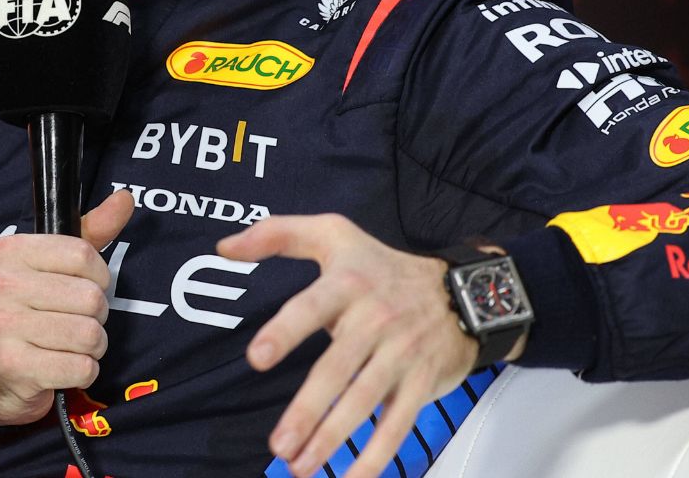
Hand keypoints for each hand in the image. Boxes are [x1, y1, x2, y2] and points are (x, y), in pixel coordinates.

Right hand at [0, 190, 134, 424]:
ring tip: (71, 346)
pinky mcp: (14, 367)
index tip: (85, 286)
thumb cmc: (30, 311)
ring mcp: (3, 327)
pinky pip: (81, 368)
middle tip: (74, 322)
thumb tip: (125, 198)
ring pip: (89, 334)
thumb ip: (91, 232)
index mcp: (10, 251)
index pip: (84, 255)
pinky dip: (83, 372)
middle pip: (91, 297)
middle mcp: (0, 285)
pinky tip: (63, 368)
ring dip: (92, 347)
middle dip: (97, 316)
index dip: (98, 276)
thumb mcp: (54, 266)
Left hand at [218, 214, 512, 477]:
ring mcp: (401, 353)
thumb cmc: (384, 266)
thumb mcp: (333, 234)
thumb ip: (276, 236)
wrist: (465, 292)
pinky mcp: (421, 382)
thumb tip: (224, 247)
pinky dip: (377, 454)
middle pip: (336, 368)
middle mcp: (375, 319)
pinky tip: (353, 477)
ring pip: (364, 400)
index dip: (285, 331)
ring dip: (331, 438)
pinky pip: (398, 422)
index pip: (311, 307)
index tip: (257, 357)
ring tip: (300, 465)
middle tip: (279, 444)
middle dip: (307, 410)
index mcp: (347, 283)